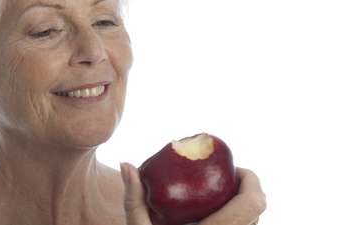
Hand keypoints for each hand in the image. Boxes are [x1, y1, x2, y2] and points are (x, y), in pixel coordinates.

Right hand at [120, 163, 265, 224]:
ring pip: (254, 222)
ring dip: (243, 203)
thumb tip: (126, 164)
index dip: (250, 179)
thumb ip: (133, 199)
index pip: (253, 203)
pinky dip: (239, 218)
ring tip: (218, 194)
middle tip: (222, 177)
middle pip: (258, 209)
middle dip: (246, 187)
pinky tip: (216, 213)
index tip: (231, 168)